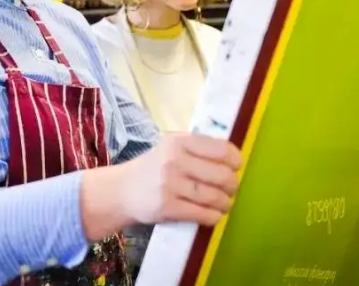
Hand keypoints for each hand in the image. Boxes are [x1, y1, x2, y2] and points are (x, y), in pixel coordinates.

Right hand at [117, 133, 241, 226]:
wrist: (123, 190)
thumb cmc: (154, 167)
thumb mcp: (172, 147)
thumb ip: (198, 148)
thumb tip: (233, 158)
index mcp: (179, 142)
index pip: (221, 150)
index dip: (235, 160)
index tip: (235, 167)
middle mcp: (175, 161)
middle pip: (222, 176)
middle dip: (233, 185)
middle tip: (231, 189)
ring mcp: (171, 185)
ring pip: (215, 197)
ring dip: (225, 203)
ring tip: (224, 203)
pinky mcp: (168, 207)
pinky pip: (203, 214)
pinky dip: (213, 216)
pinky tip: (212, 214)